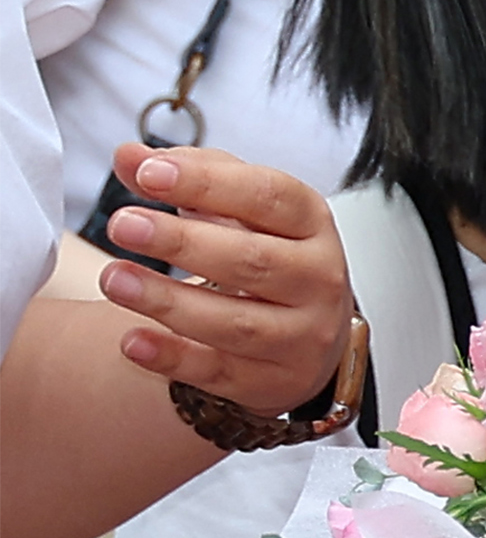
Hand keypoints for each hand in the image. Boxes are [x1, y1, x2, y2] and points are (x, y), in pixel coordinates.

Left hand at [96, 147, 354, 417]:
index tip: (149, 173)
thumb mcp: (242, 211)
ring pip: (235, 321)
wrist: (309, 335)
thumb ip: (190, 178)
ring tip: (114, 279)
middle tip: (123, 224)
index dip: (208, 182)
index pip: (268, 196)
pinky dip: (172, 358)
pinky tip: (131, 341)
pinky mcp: (273, 381)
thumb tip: (128, 156)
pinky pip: (218, 372)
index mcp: (313, 224)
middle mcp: (319, 278)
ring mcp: (301, 335)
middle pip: (252, 260)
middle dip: (182, 241)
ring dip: (167, 300)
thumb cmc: (270, 256)